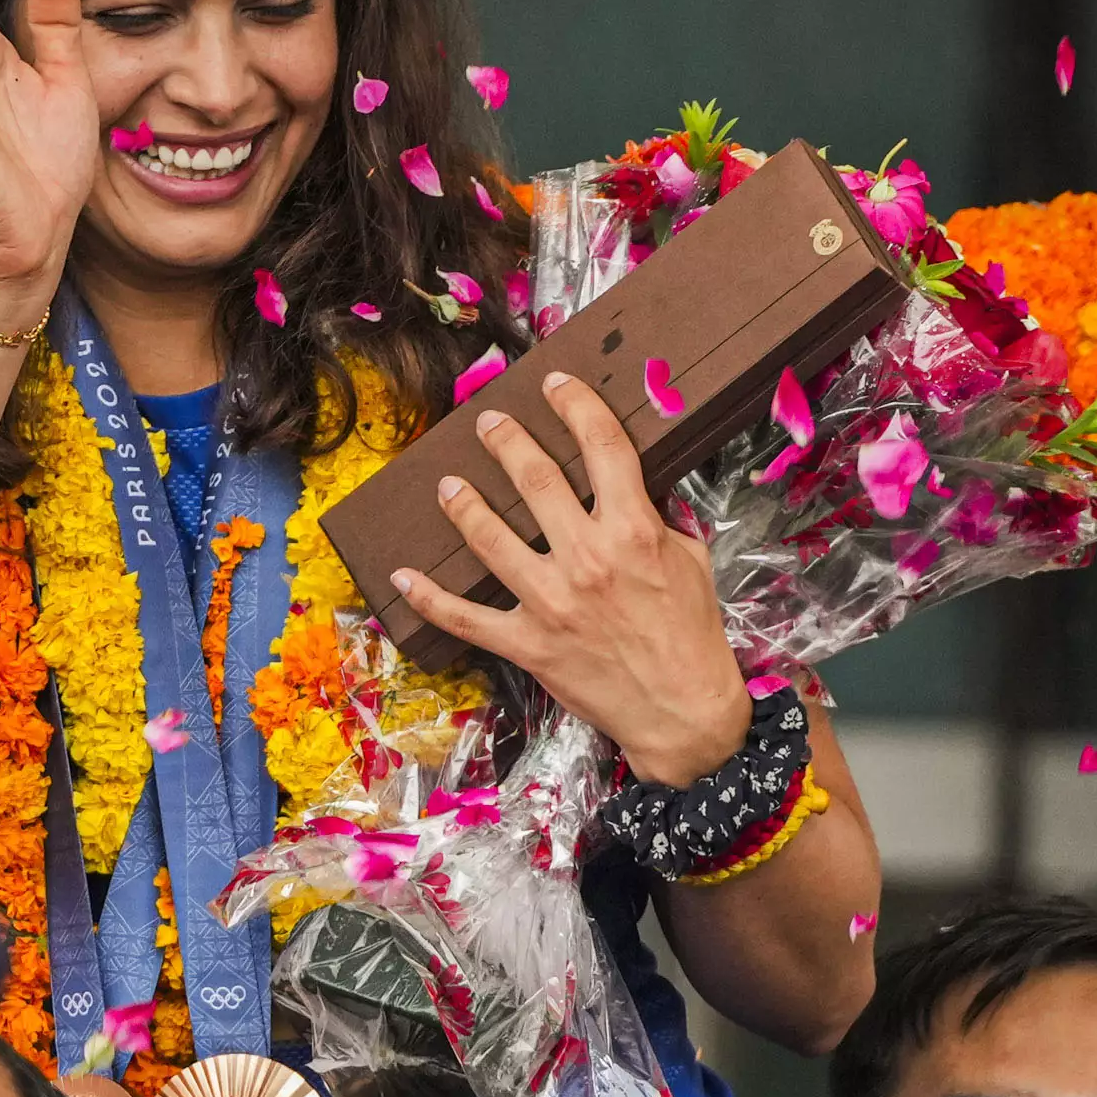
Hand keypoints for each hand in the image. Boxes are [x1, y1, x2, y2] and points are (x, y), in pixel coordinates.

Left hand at [391, 376, 751, 787]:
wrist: (683, 712)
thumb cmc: (693, 635)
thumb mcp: (692, 561)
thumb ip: (659, 520)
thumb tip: (634, 488)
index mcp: (633, 531)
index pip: (602, 448)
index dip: (576, 406)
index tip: (555, 384)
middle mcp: (587, 558)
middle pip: (535, 480)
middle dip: (506, 442)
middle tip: (488, 424)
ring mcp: (551, 602)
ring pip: (490, 538)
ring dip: (463, 505)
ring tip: (446, 485)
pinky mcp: (528, 644)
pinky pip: (467, 618)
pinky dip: (430, 599)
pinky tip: (403, 577)